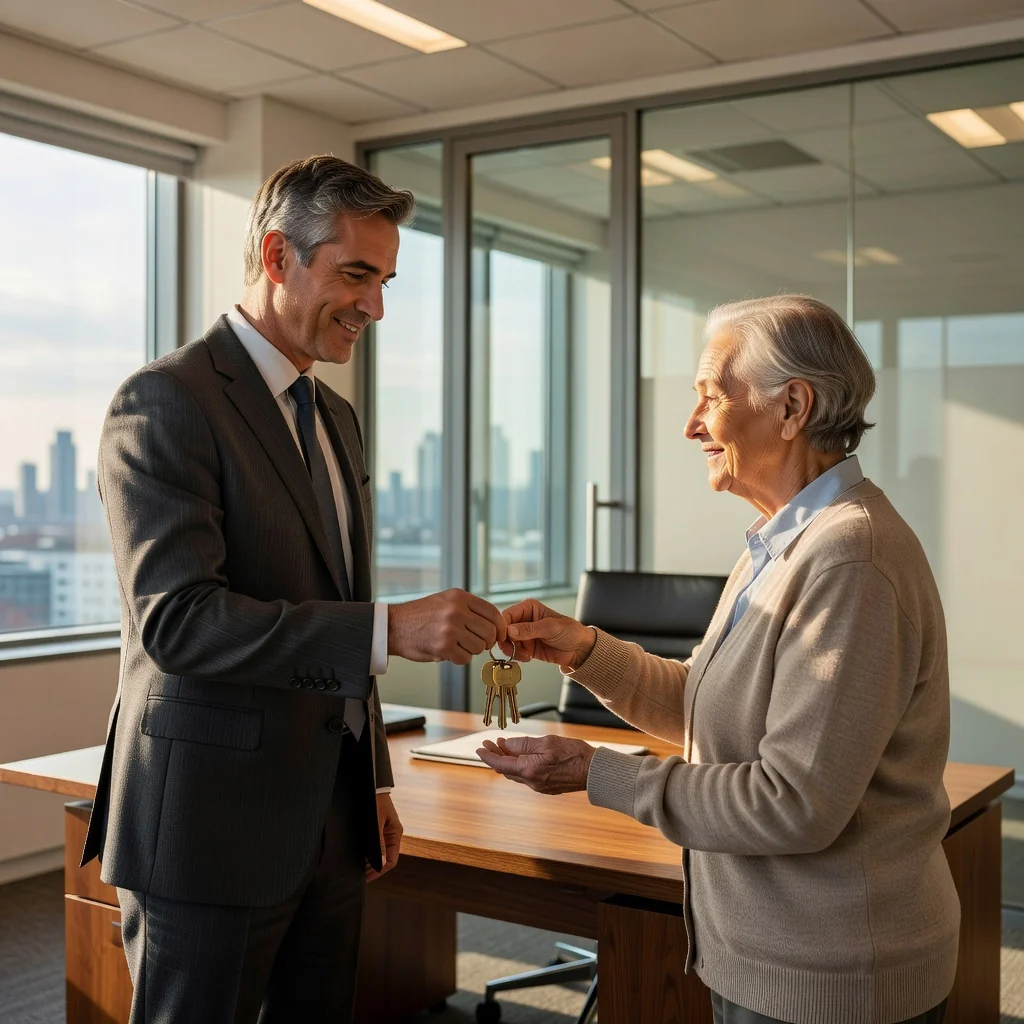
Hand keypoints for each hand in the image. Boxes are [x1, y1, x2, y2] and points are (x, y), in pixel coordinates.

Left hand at [366, 793, 402, 881]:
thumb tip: (382, 864)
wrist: (371, 785)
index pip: (391, 861)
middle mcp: (391, 834)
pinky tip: (358, 855)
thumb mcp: (375, 823)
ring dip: (369, 861)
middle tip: (358, 875)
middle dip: (373, 868)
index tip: (366, 877)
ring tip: (356, 867)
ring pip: (379, 853)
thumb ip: (378, 843)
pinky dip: (367, 853)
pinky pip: (374, 845)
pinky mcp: (377, 828)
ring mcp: (384, 831)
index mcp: (395, 834)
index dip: (379, 871)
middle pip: (385, 859)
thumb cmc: (374, 801)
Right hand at [388, 589, 506, 664]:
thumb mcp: (445, 601)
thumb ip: (469, 609)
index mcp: (459, 597)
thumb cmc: (420, 616)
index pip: (492, 612)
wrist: (394, 626)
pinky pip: (465, 658)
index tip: (499, 634)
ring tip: (457, 645)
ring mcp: (450, 628)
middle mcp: (456, 610)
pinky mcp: (443, 646)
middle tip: (477, 643)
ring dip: (471, 650)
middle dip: (486, 641)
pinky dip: (459, 658)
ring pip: (479, 647)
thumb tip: (494, 624)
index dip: (500, 627)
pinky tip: (449, 652)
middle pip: (489, 632)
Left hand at [476, 735, 595, 794]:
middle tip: (490, 743)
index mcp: (528, 770)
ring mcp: (539, 786)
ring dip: (507, 760)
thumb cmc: (573, 754)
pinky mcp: (547, 787)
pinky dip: (519, 765)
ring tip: (503, 746)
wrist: (593, 772)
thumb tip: (506, 745)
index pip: (500, 764)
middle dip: (496, 755)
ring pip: (516, 773)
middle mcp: (531, 782)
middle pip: (506, 769)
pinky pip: (526, 776)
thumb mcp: (546, 742)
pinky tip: (521, 757)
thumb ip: (523, 744)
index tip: (479, 748)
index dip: (488, 755)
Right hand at [498, 600, 596, 670]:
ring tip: (524, 655)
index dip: (503, 626)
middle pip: (504, 630)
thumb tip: (510, 630)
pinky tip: (528, 657)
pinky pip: (514, 652)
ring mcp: (524, 634)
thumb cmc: (570, 631)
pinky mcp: (526, 647)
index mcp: (528, 608)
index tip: (506, 637)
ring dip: (512, 650)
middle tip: (513, 650)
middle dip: (506, 641)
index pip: (508, 615)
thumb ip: (530, 629)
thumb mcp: (550, 628)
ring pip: (507, 642)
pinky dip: (517, 656)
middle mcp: (523, 620)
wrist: (580, 650)